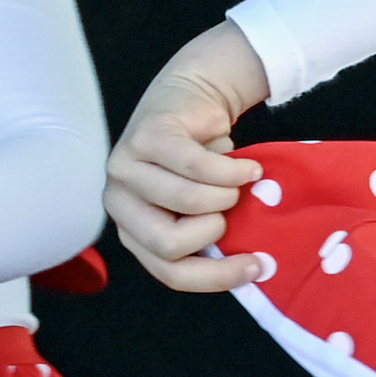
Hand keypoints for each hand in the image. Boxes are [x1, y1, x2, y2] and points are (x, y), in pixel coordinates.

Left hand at [106, 21, 274, 291]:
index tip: (257, 266)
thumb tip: (253, 271)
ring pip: (188, 203)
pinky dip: (231, 169)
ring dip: (227, 192)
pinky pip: (196, 167)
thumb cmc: (202, 163)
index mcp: (132, 232)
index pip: (170, 272)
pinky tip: (246, 165)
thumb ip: (213, 240)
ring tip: (236, 178)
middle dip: (215, 228)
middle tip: (232, 205)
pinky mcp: (145, 137)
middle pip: (170, 245)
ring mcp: (124, 168)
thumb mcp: (205, 210)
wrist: (194, 99)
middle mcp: (118, 204)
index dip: (217, 276)